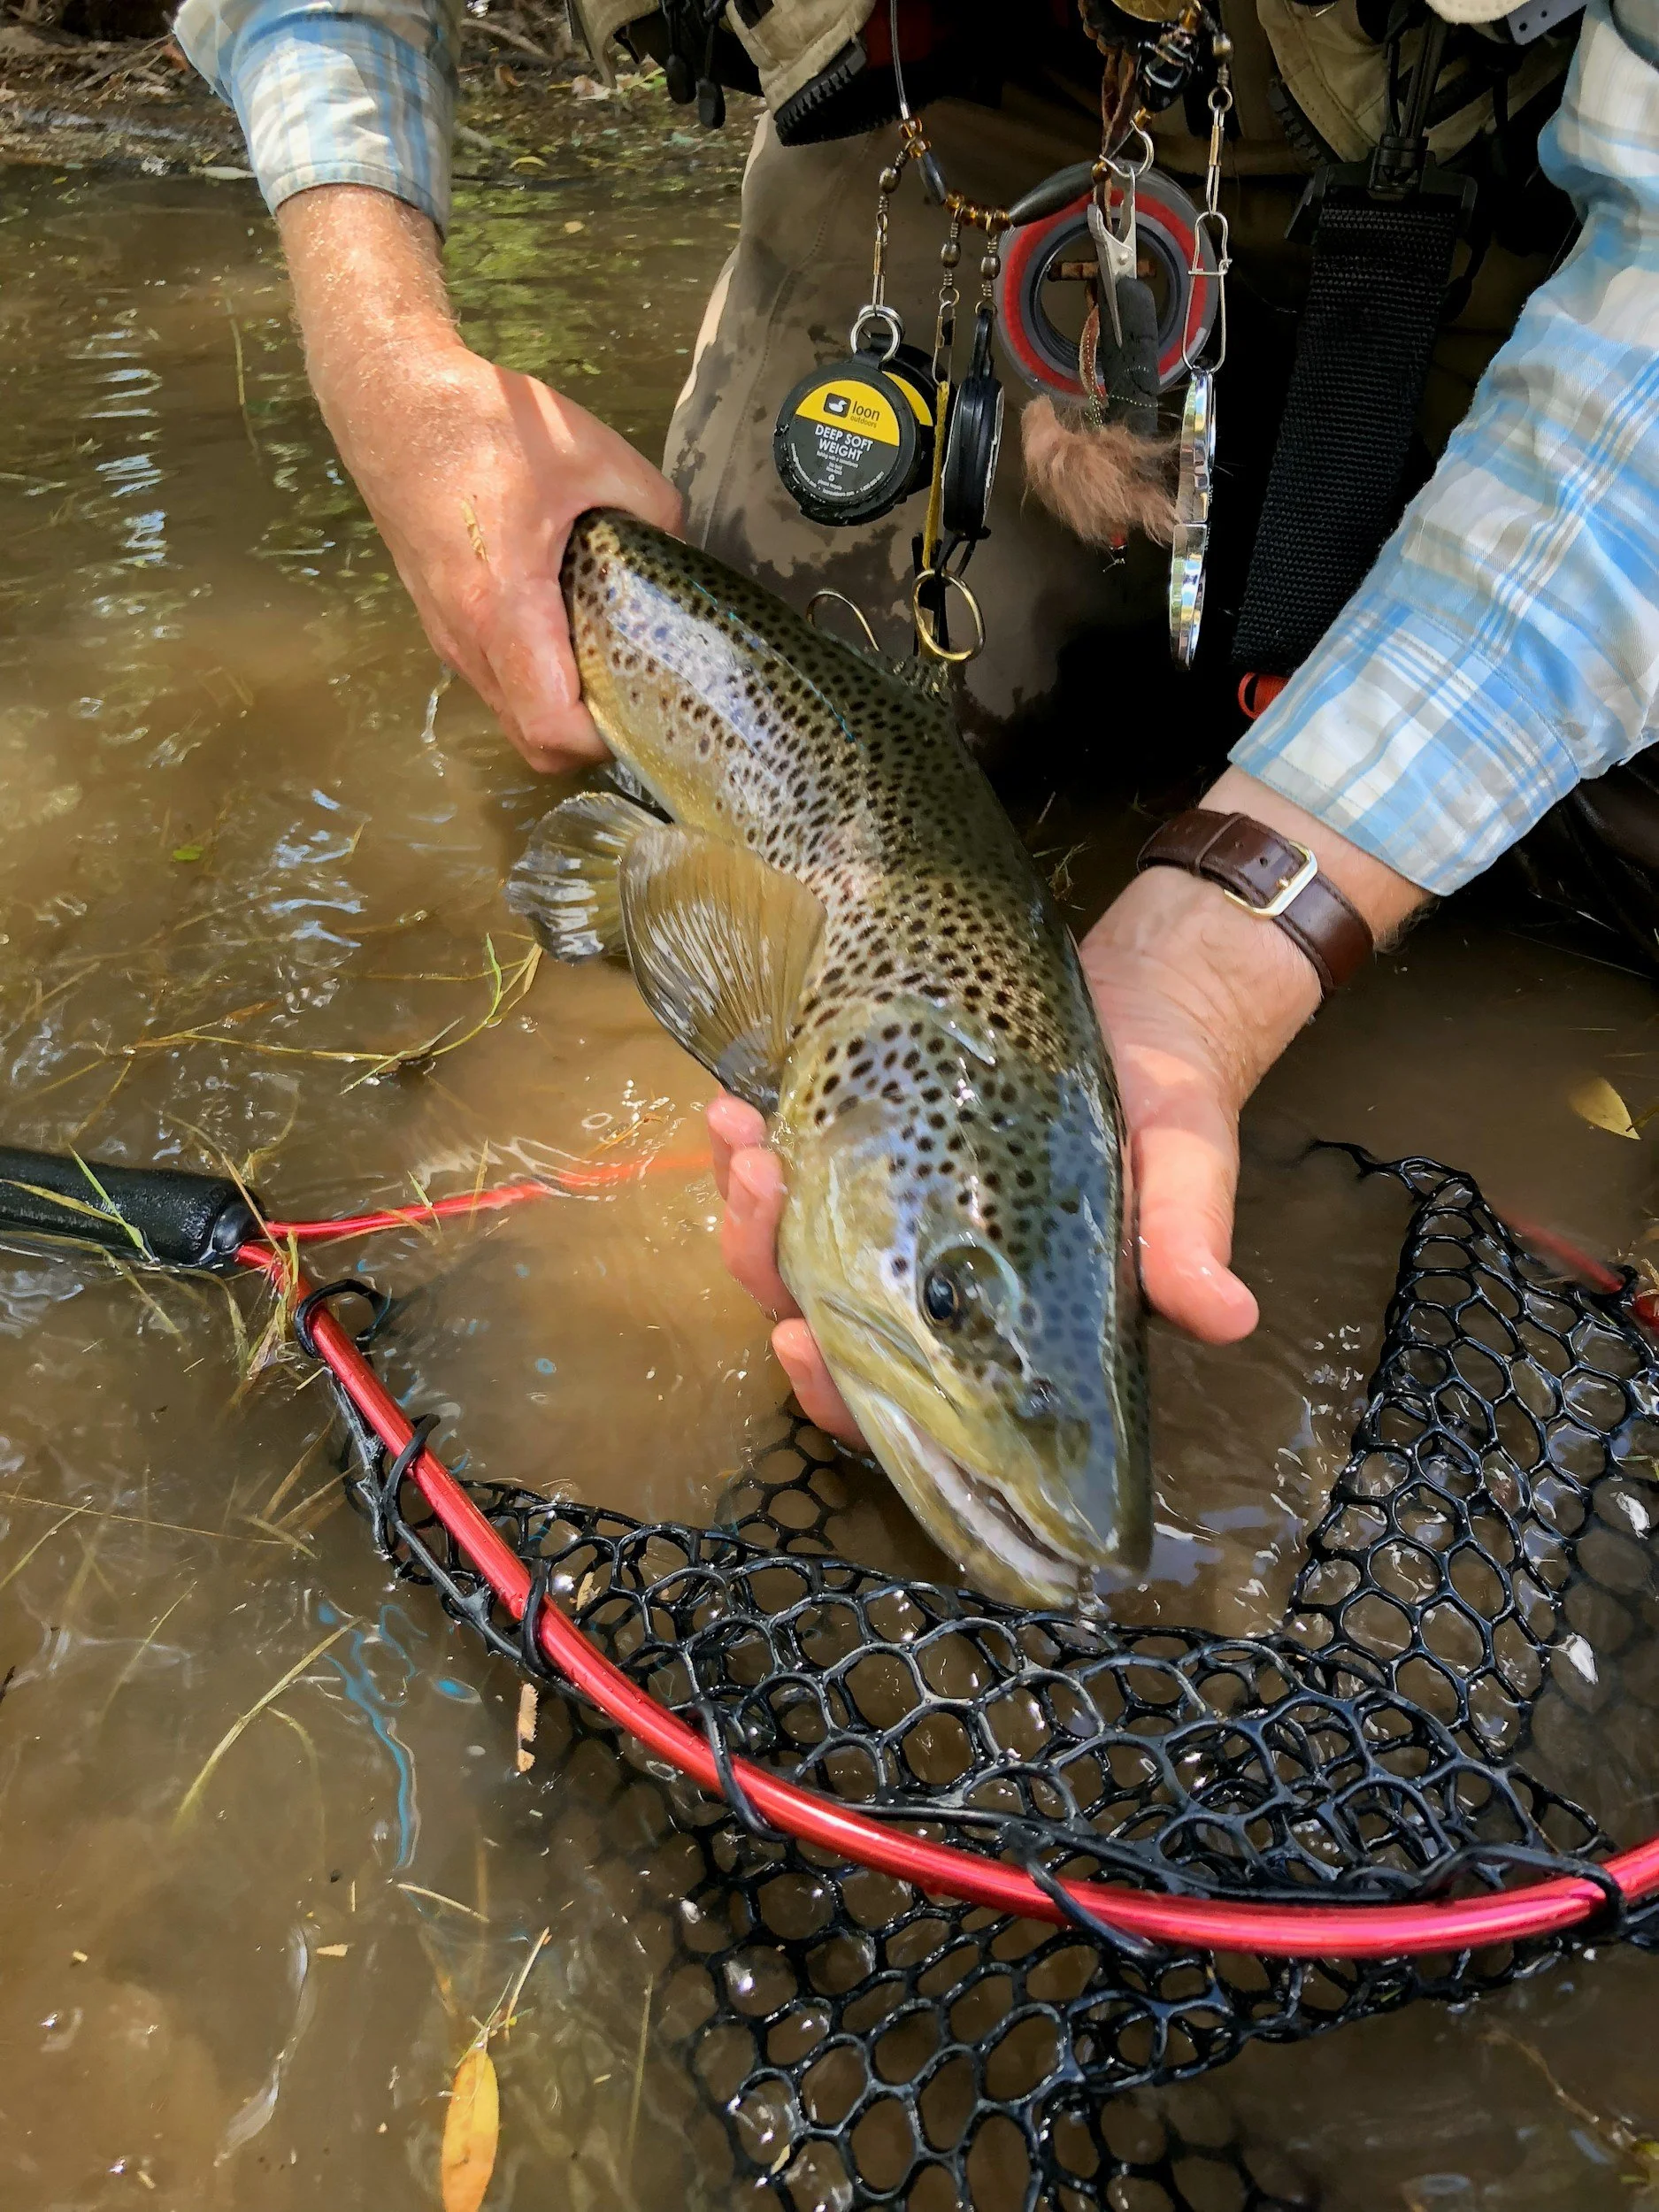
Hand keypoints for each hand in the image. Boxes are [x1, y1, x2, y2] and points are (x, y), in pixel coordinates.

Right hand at [277, 186, 680, 773]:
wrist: (390, 399)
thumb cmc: (482, 425)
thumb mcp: (591, 453)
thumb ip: (654, 509)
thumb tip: (682, 549)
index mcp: (503, 605)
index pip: (551, 725)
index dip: (603, 740)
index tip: (645, 712)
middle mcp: (466, 637)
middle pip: (532, 740)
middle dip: (589, 737)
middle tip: (638, 693)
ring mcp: (447, 636)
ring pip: (510, 714)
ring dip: (560, 709)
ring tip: (609, 664)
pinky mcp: (441, 622)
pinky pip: (495, 682)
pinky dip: (535, 682)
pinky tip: (569, 635)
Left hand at [709, 768, 1428, 1442]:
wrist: (1150, 1006)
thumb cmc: (1173, 1103)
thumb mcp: (1190, 1166)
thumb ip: (1187, 1240)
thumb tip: (1226, 1317)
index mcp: (999, 1327)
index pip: (901, 1398)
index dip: (838, 1390)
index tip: (800, 1336)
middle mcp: (932, 1285)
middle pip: (816, 1315)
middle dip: (765, 1268)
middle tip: (760, 1191)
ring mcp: (890, 1215)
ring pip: (787, 1244)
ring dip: (747, 1203)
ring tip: (738, 1133)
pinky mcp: (871, 1146)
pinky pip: (794, 1164)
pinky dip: (754, 1144)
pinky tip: (732, 1103)